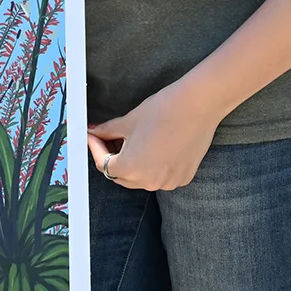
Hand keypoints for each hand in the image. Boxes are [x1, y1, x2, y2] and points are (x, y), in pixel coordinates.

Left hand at [87, 80, 223, 190]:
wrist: (196, 108)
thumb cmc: (161, 112)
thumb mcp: (128, 121)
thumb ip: (107, 131)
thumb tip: (94, 131)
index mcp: (131, 168)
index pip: (104, 165)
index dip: (95, 148)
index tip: (93, 136)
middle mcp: (149, 182)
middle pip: (121, 175)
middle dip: (112, 157)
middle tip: (108, 137)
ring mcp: (168, 182)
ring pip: (141, 178)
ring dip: (132, 163)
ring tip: (131, 140)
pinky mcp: (183, 178)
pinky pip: (160, 176)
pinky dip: (151, 166)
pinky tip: (152, 147)